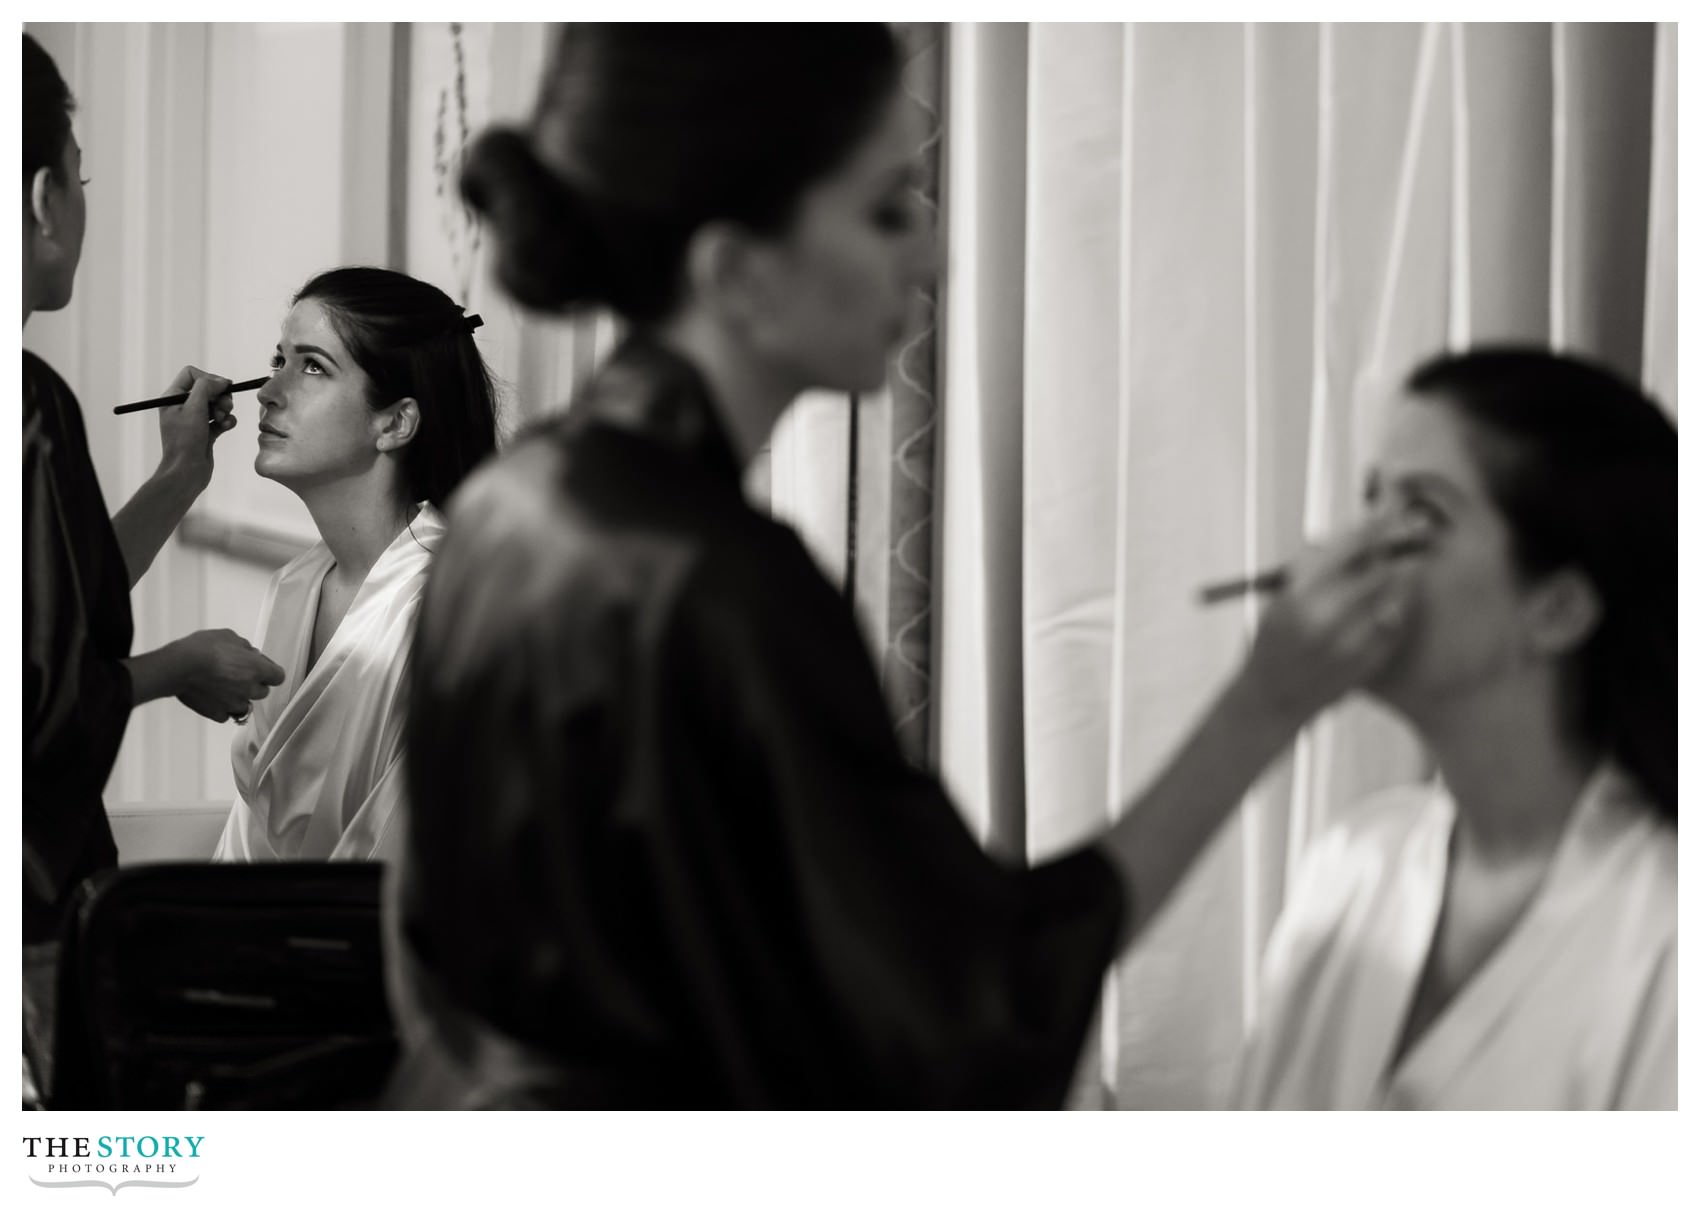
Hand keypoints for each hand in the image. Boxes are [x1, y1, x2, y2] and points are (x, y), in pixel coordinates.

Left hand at [155, 365, 235, 492]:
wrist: (186, 472)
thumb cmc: (185, 441)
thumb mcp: (194, 408)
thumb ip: (205, 388)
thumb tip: (220, 381)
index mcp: (172, 398)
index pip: (192, 375)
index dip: (209, 378)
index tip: (222, 388)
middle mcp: (182, 407)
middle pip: (207, 389)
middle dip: (220, 396)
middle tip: (225, 406)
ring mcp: (194, 420)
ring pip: (216, 404)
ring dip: (224, 409)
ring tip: (223, 419)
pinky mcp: (206, 432)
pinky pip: (220, 419)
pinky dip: (227, 421)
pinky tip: (226, 427)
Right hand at [167, 629, 286, 723]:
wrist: (179, 667)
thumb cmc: (203, 648)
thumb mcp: (228, 636)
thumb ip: (244, 648)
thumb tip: (250, 654)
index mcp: (258, 669)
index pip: (278, 676)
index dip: (269, 672)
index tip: (259, 667)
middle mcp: (250, 689)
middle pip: (262, 692)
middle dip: (253, 684)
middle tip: (236, 674)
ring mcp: (234, 704)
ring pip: (245, 706)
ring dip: (239, 698)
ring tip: (222, 687)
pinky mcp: (217, 713)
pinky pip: (226, 714)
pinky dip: (221, 708)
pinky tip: (212, 697)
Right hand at [1239, 512, 1424, 724]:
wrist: (1273, 698)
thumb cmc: (1272, 641)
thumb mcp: (1282, 597)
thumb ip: (1316, 567)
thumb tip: (1357, 535)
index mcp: (1302, 596)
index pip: (1353, 547)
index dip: (1378, 524)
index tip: (1393, 509)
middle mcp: (1330, 619)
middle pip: (1383, 569)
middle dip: (1398, 548)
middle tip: (1412, 532)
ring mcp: (1355, 643)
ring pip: (1397, 595)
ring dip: (1402, 577)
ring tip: (1403, 566)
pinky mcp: (1372, 660)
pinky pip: (1397, 623)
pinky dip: (1398, 606)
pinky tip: (1389, 602)